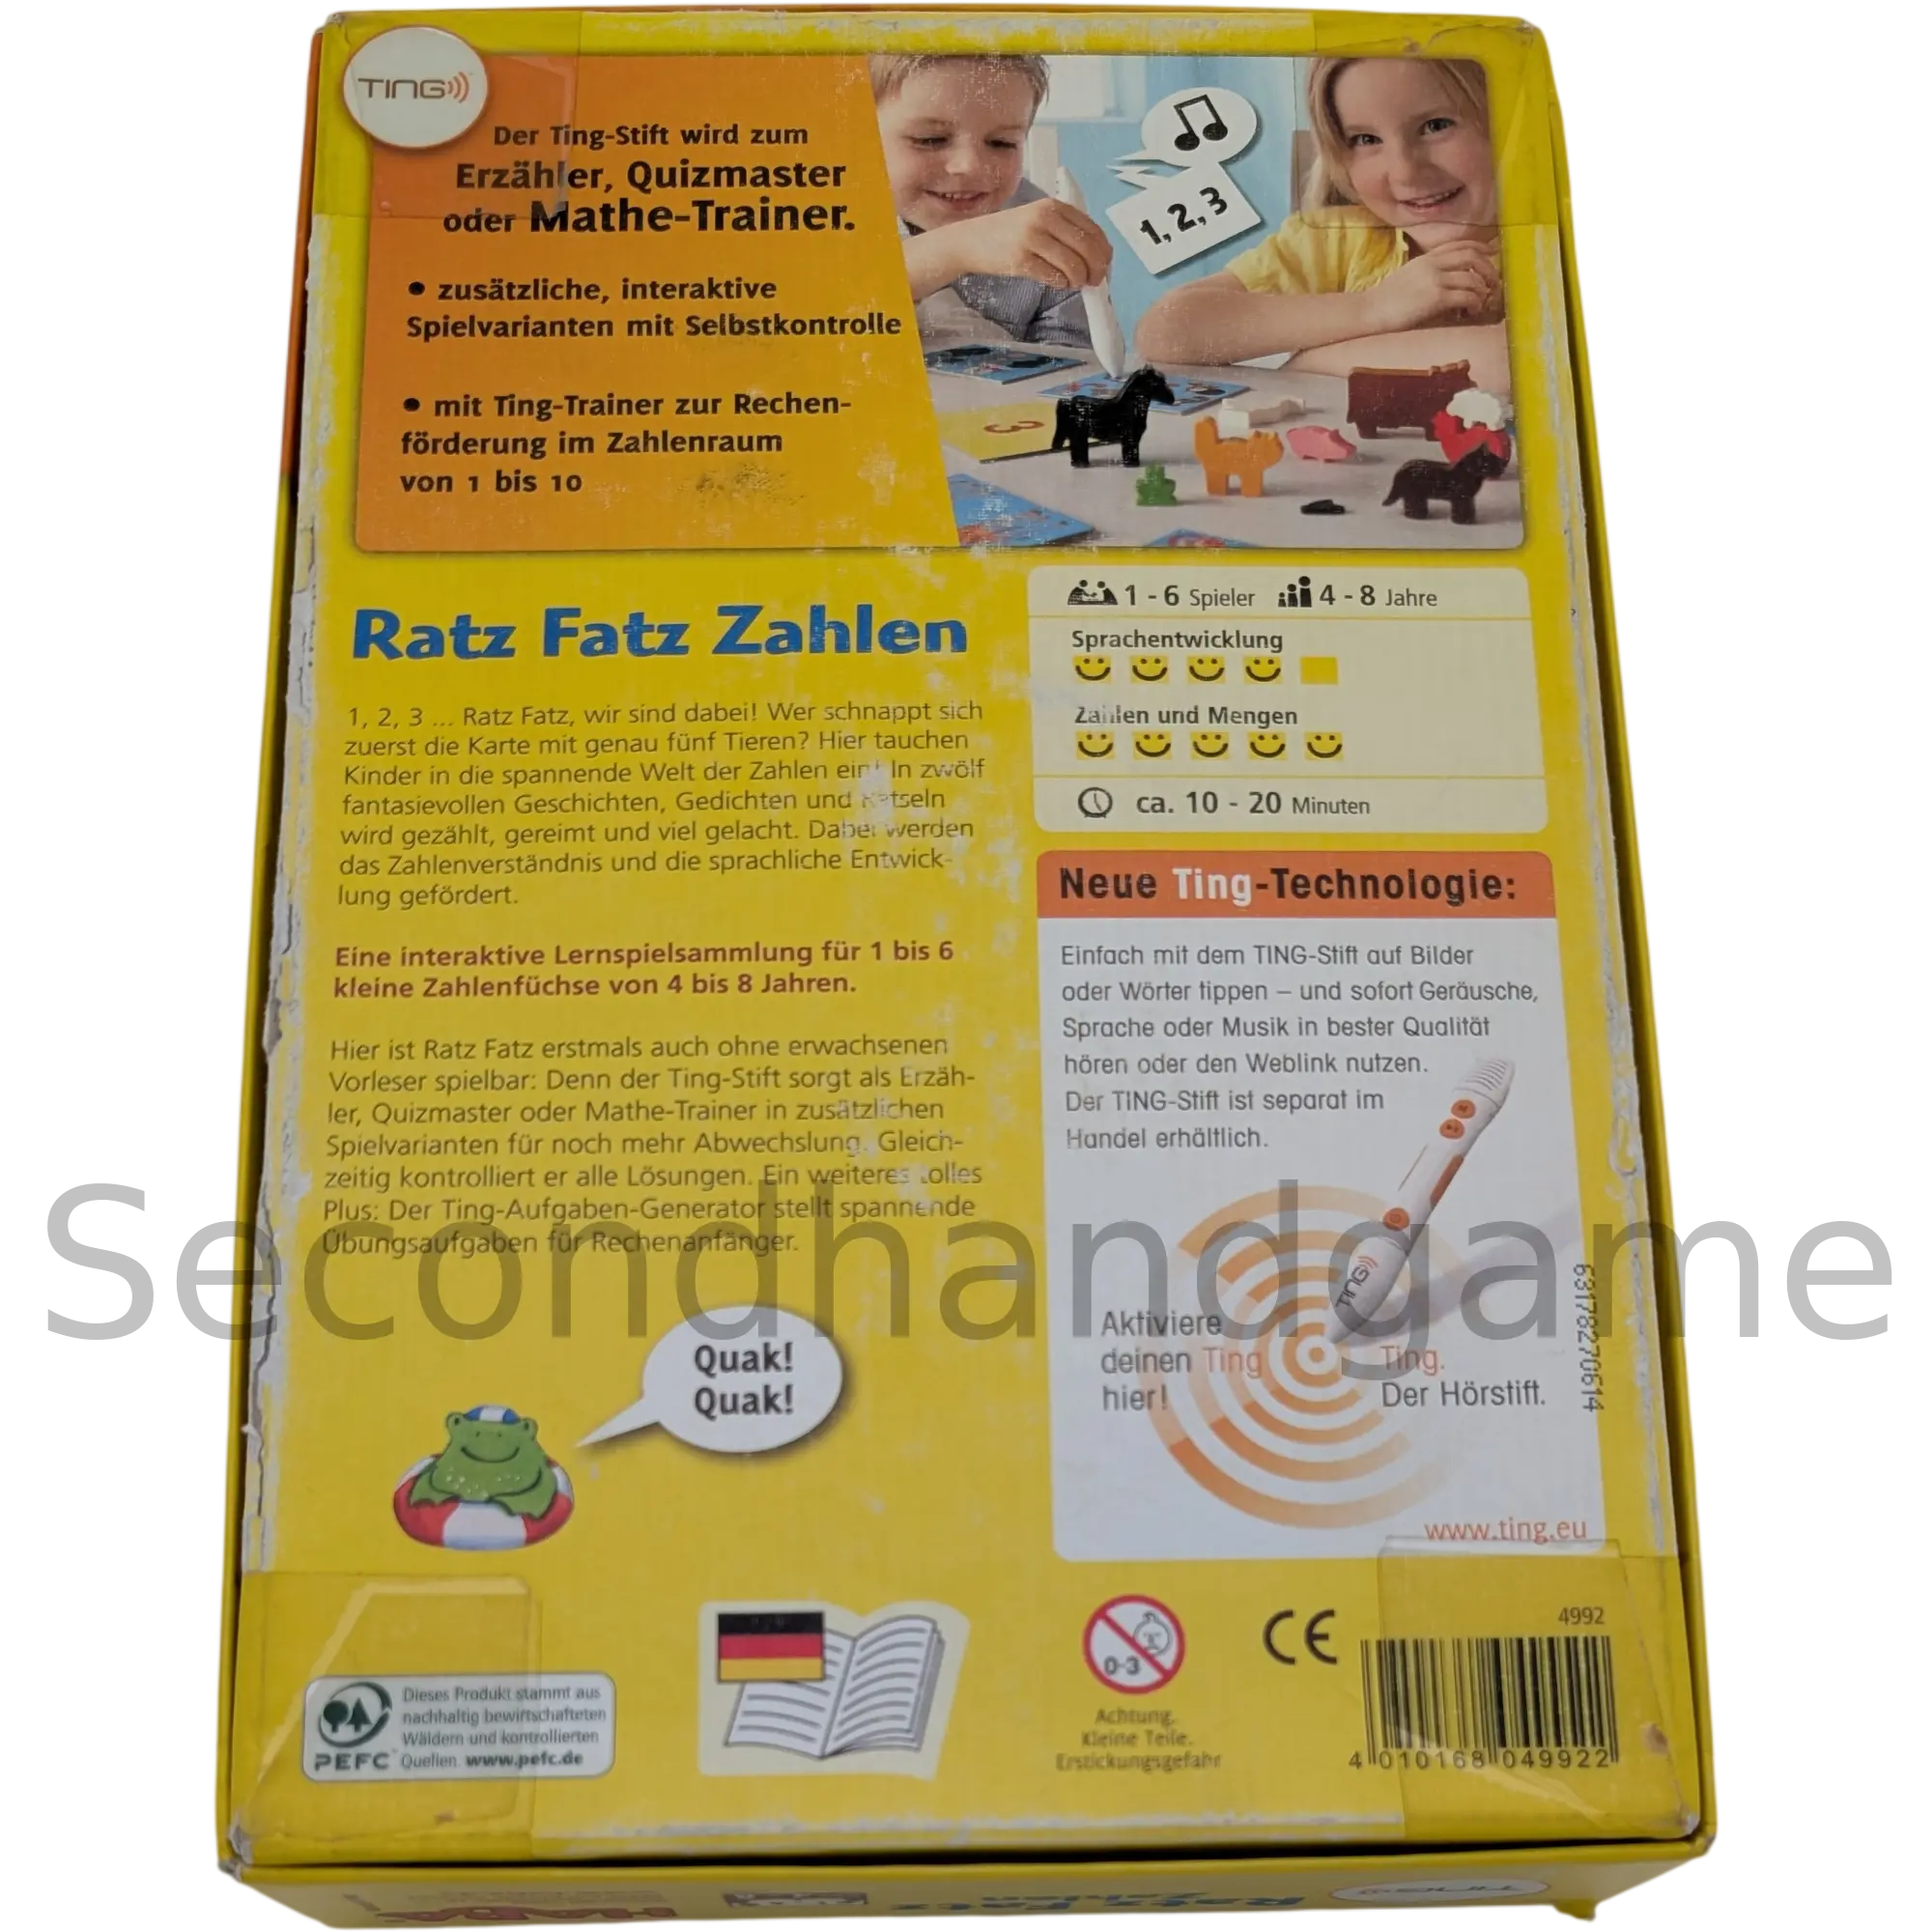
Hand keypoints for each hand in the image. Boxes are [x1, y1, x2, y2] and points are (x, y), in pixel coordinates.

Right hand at [944, 196, 1112, 289]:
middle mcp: (1044, 218)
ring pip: (1073, 266)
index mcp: (1053, 206)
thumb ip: (1065, 231)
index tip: (1104, 267)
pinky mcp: (1021, 260)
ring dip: (1078, 280)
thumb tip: (1097, 257)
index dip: (1104, 253)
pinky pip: (1054, 277)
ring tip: (1072, 282)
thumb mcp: (1038, 219)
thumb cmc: (1009, 234)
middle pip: (1087, 249)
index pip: (1093, 230)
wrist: (972, 240)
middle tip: (1093, 281)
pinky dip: (1061, 284)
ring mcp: (1032, 238)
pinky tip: (1057, 282)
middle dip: (1096, 270)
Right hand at [1364, 240, 1500, 332]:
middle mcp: (1433, 264)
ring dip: (1483, 290)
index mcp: (1427, 258)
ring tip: (1482, 301)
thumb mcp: (1408, 276)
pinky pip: (1466, 296)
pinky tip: (1471, 311)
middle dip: (1488, 269)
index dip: (1481, 247)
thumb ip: (1428, 271)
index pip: (1461, 244)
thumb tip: (1447, 278)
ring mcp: (1435, 280)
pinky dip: (1474, 303)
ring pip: (1472, 278)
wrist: (1370, 311)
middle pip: (1472, 257)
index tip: (1491, 254)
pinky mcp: (1436, 298)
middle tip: (1494, 282)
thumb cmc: (1386, 300)